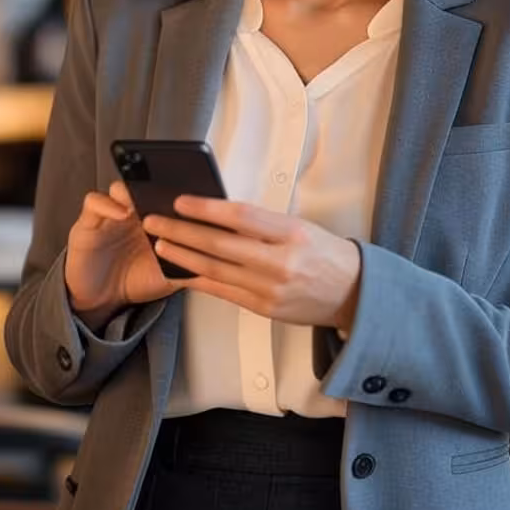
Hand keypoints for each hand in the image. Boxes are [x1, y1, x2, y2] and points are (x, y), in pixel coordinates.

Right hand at [64, 181, 190, 327]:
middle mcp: (133, 212)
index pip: (168, 195)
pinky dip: (108, 204)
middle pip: (145, 185)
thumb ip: (190, 262)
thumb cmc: (135, 281)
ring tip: (145, 201)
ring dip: (134, 190)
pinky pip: (94, 202)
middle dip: (159, 185)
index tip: (197, 195)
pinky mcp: (87, 223)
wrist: (101, 302)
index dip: (182, 192)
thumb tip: (217, 256)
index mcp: (156, 219)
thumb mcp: (170, 274)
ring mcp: (110, 215)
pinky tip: (122, 213)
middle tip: (173, 192)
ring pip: (121, 187)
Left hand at [143, 195, 361, 331]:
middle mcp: (280, 262)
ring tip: (161, 244)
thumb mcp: (300, 227)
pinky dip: (198, 280)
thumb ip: (263, 222)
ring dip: (183, 256)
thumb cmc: (327, 255)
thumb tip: (219, 212)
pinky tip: (181, 271)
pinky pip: (223, 292)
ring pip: (215, 270)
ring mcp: (270, 289)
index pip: (241, 216)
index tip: (182, 201)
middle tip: (156, 222)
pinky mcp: (264, 308)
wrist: (353, 293)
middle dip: (182, 232)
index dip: (207, 208)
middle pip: (220, 244)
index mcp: (292, 234)